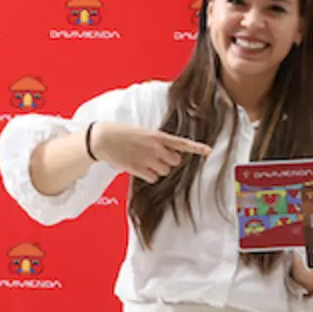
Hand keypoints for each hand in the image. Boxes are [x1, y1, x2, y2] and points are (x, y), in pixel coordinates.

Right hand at [89, 122, 212, 182]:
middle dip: (169, 162)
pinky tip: (140, 168)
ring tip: (145, 161)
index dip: (196, 148)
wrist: (103, 138)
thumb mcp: (144, 133)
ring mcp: (147, 159)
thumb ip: (158, 142)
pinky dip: (149, 176)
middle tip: (157, 157)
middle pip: (175, 162)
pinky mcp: (138, 169)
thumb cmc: (123, 134)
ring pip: (165, 172)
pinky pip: (153, 178)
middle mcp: (155, 147)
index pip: (182, 143)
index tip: (209, 151)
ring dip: (158, 169)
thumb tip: (170, 153)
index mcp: (158, 136)